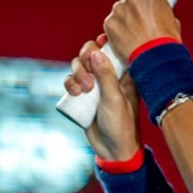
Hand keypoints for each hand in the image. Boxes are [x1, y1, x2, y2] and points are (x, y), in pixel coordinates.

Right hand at [63, 35, 140, 159]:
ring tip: (83, 90)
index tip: (99, 45)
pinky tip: (74, 93)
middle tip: (89, 78)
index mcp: (124, 73)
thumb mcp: (114, 98)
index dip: (103, 43)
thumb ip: (106, 75)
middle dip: (85, 60)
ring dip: (77, 73)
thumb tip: (96, 52)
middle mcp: (109, 76)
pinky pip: (71, 81)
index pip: (112, 48)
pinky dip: (69, 83)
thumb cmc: (120, 124)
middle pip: (91, 54)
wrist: (112, 150)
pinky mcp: (83, 96)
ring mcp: (95, 86)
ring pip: (79, 67)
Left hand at [103, 0, 181, 61]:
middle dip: (131, 6)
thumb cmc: (165, 40)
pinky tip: (125, 39)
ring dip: (123, 19)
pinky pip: (110, 23)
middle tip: (138, 21)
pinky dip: (115, 30)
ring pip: (118, 10)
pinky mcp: (110, 23)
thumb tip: (158, 13)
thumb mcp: (171, 18)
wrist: (155, 57)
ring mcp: (119, 9)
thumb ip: (159, 8)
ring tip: (133, 33)